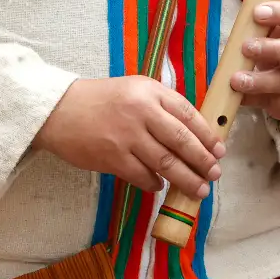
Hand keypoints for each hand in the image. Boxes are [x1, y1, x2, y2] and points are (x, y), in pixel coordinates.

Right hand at [32, 76, 224, 196]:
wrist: (58, 110)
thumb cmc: (103, 100)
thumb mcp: (138, 89)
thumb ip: (164, 105)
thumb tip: (196, 133)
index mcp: (152, 92)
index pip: (189, 115)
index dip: (208, 136)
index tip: (220, 151)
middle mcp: (142, 112)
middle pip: (182, 141)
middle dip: (203, 161)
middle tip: (215, 174)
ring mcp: (126, 137)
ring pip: (166, 162)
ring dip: (186, 179)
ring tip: (200, 189)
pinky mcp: (111, 158)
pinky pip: (141, 176)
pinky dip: (155, 183)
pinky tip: (162, 186)